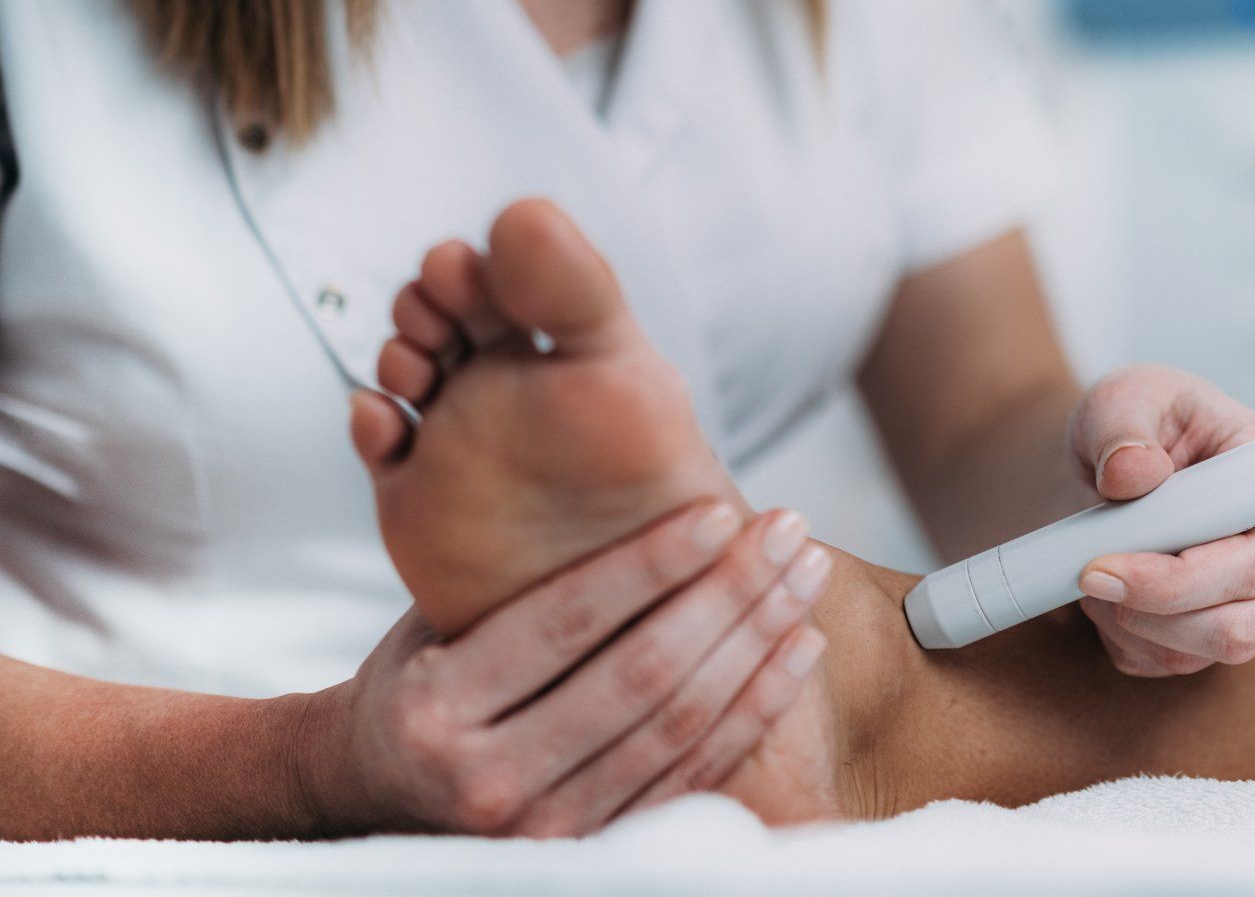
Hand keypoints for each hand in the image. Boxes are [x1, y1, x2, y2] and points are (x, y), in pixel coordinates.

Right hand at [298, 500, 830, 836]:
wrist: (370, 796)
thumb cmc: (413, 682)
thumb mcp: (430, 623)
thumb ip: (513, 581)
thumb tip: (620, 485)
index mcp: (437, 707)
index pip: (566, 623)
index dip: (651, 564)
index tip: (721, 511)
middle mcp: (487, 779)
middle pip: (640, 676)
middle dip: (729, 594)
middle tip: (788, 529)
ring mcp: (544, 828)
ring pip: (679, 726)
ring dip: (758, 644)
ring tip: (805, 576)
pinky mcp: (591, 850)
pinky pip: (694, 775)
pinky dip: (755, 710)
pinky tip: (795, 650)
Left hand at [1068, 366, 1254, 675]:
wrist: (1128, 452)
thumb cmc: (1145, 417)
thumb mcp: (1127, 396)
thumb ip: (1123, 425)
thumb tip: (1132, 472)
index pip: (1252, 563)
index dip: (1177, 581)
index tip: (1102, 566)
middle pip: (1236, 628)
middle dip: (1146, 611)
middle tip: (1085, 572)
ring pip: (1197, 654)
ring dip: (1125, 621)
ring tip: (1091, 563)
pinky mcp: (1219, 629)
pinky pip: (1166, 663)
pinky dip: (1121, 636)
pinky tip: (1106, 587)